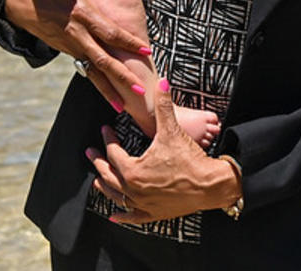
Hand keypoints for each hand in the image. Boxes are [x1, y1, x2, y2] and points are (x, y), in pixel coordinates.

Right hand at [4, 0, 149, 103]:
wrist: (18, 2)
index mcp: (83, 14)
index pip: (110, 32)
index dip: (129, 42)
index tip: (147, 50)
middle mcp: (78, 34)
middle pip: (103, 59)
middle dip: (122, 76)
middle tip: (140, 91)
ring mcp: (71, 46)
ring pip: (94, 70)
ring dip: (110, 88)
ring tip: (125, 105)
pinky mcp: (66, 51)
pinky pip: (85, 69)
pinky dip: (98, 82)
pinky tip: (111, 95)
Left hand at [87, 79, 240, 222]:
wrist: (210, 185)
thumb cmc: (190, 159)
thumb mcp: (173, 131)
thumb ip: (164, 106)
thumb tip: (162, 83)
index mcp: (133, 170)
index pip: (113, 152)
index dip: (108, 138)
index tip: (105, 129)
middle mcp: (132, 189)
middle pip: (108, 175)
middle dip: (98, 162)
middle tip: (90, 153)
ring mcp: (142, 204)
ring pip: (116, 196)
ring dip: (105, 187)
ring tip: (98, 180)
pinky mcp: (153, 214)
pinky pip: (132, 217)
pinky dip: (122, 216)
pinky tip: (114, 215)